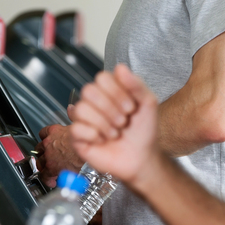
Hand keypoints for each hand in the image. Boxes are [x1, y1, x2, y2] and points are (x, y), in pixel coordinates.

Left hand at [35, 124, 82, 187]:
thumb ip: (72, 133)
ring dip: (45, 166)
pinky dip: (48, 179)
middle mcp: (49, 143)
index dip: (46, 138)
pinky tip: (52, 181)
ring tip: (50, 170)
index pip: (43, 133)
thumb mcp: (78, 130)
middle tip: (50, 156)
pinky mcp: (51, 168)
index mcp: (55, 132)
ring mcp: (48, 156)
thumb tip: (76, 134)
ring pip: (40, 162)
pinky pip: (44, 175)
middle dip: (44, 153)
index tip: (48, 141)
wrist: (89, 151)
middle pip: (39, 148)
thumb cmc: (87, 141)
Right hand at [69, 65, 159, 188]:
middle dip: (111, 109)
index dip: (117, 92)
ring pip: (81, 109)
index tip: (131, 107)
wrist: (141, 158)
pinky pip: (76, 128)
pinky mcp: (77, 137)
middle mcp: (94, 102)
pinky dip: (94, 136)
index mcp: (109, 91)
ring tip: (115, 133)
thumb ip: (136, 84)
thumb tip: (120, 67)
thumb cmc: (143, 131)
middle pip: (89, 90)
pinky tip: (103, 140)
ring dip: (104, 124)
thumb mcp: (148, 104)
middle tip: (123, 121)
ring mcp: (84, 119)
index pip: (102, 77)